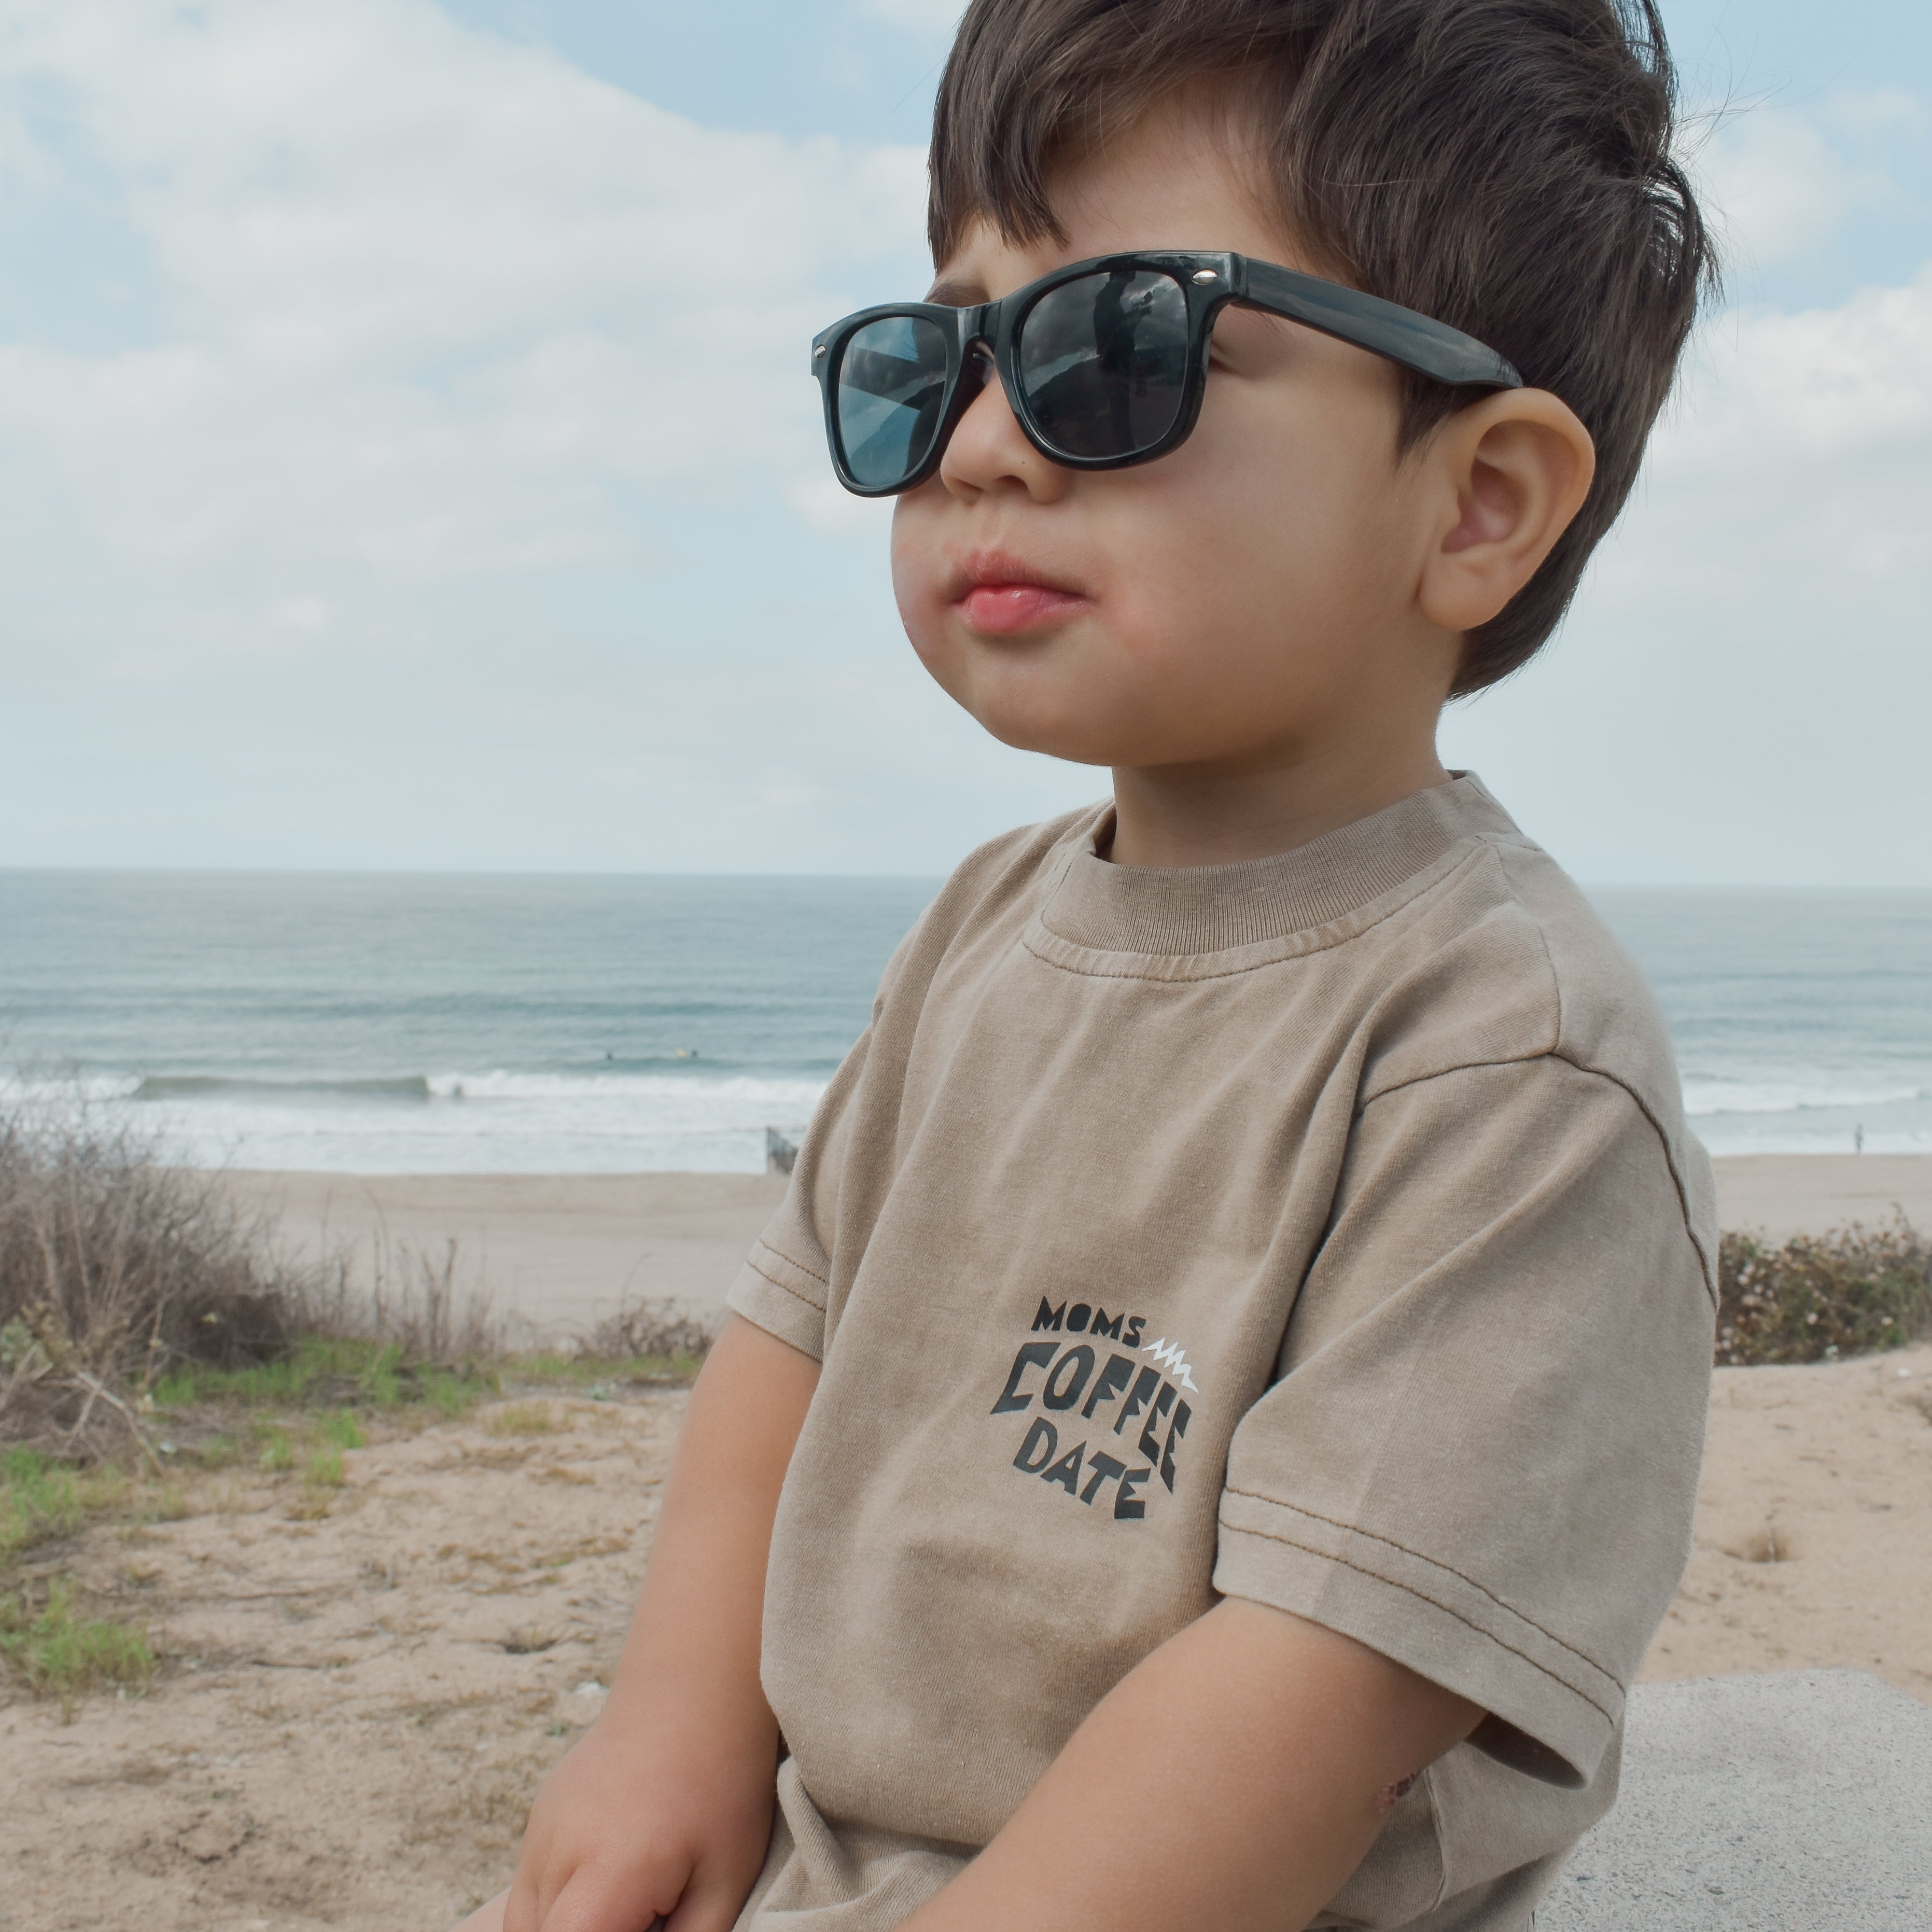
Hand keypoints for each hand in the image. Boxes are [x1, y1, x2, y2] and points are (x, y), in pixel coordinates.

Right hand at [497, 1701, 775, 1931]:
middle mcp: (555, 1858)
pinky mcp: (540, 1816)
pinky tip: (614, 1884)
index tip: (642, 1928)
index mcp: (602, 1880)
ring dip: (567, 1928)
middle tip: (647, 1915)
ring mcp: (539, 1833)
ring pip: (524, 1924)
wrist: (695, 1688)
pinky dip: (559, 1907)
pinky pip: (532, 1888)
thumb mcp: (724, 1882)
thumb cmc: (721, 1783)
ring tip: (631, 1905)